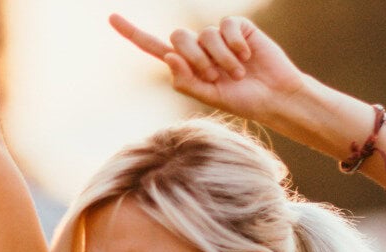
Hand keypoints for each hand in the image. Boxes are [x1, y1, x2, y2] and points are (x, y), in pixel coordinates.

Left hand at [109, 15, 307, 124]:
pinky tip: (248, 56)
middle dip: (195, 59)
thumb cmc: (241, 100)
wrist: (273, 96)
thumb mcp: (208, 97)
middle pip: (179, 37)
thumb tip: (168, 56)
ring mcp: (217, 36)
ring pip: (204, 35)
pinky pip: (226, 27)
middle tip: (215, 77)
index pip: (153, 46)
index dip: (132, 32)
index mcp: (185, 64)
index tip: (111, 18)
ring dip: (220, 59)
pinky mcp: (237, 28)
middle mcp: (198, 47)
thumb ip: (185, 80)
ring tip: (237, 73)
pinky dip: (235, 45)